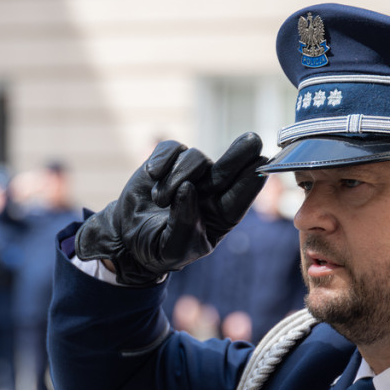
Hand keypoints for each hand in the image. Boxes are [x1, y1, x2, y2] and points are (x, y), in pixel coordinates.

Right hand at [75, 134, 266, 285]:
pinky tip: (152, 175)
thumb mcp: (173, 248)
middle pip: (230, 167)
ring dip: (177, 177)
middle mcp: (211, 191)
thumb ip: (183, 223)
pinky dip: (162, 160)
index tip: (262, 166)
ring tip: (160, 201)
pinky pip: (171, 148)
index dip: (251, 181)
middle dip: (240, 154)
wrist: (127, 237)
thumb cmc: (157, 248)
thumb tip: (189, 188)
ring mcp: (191, 173)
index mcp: (220, 215)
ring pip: (196, 158)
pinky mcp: (169, 160)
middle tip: (252, 140)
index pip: (241, 197)